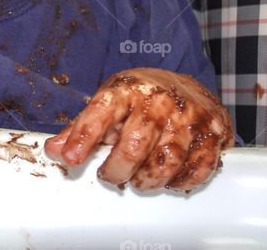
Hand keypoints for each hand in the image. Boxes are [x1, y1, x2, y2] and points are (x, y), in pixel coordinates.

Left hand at [44, 68, 233, 191]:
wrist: (185, 86)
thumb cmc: (140, 99)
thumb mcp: (108, 103)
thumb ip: (81, 129)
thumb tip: (54, 151)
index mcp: (127, 90)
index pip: (101, 112)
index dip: (84, 136)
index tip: (71, 159)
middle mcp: (158, 101)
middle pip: (135, 143)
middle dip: (118, 169)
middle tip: (109, 175)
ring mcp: (188, 117)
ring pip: (167, 160)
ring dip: (148, 180)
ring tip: (138, 180)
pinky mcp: (212, 134)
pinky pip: (199, 168)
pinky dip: (181, 182)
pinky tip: (169, 180)